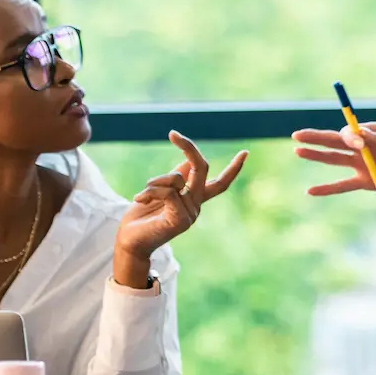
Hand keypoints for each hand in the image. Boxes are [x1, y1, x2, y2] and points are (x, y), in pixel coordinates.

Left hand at [114, 131, 244, 277]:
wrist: (130, 240)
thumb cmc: (143, 215)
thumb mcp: (160, 190)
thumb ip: (177, 177)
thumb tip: (190, 160)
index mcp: (194, 199)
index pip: (220, 183)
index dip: (233, 168)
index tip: (245, 153)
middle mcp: (196, 206)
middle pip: (202, 168)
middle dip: (189, 148)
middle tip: (173, 134)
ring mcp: (190, 214)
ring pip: (176, 178)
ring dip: (154, 182)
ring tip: (141, 197)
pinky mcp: (180, 221)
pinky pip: (168, 192)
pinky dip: (150, 192)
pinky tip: (139, 200)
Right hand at [291, 121, 375, 196]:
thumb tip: (361, 133)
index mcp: (373, 132)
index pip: (352, 132)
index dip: (350, 136)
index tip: (360, 143)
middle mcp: (363, 147)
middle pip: (335, 141)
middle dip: (317, 137)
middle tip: (297, 134)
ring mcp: (362, 164)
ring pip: (334, 159)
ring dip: (316, 156)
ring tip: (298, 151)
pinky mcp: (365, 182)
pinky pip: (342, 185)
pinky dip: (327, 189)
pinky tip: (311, 191)